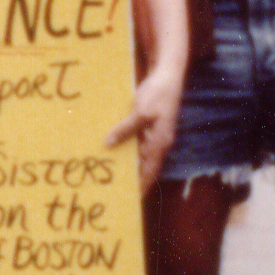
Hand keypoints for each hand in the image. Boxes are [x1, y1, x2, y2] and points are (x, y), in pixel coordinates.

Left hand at [116, 48, 184, 190]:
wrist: (167, 73)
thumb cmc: (158, 94)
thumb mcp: (141, 112)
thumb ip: (126, 129)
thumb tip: (108, 145)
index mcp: (160, 143)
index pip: (150, 172)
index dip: (141, 187)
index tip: (129, 201)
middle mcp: (158, 142)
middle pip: (143, 166)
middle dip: (129, 177)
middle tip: (111, 189)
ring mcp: (153, 133)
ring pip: (137, 153)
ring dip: (124, 161)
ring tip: (106, 171)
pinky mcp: (146, 123)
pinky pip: (134, 140)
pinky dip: (123, 144)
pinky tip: (109, 146)